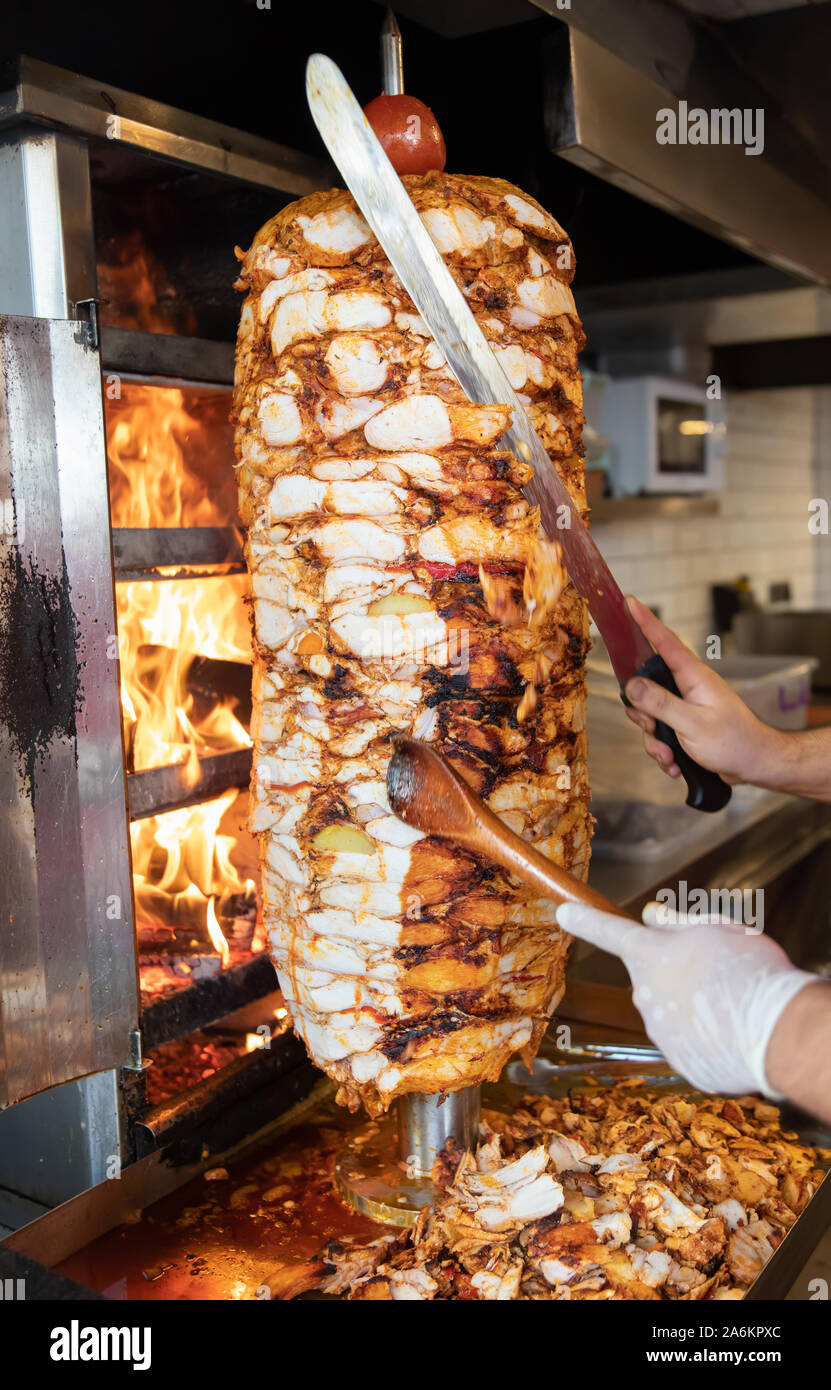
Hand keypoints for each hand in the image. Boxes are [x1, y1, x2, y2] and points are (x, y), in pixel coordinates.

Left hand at [556, 900, 816, 1096]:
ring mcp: (659, 1031)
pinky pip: (689, 1042)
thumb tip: (651, 916)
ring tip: (733, 1004)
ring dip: (694, 1006)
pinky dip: (707, 1037)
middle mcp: (645, 993)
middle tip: (719, 972)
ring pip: (672, 1010)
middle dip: (677, 973)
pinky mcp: (679, 1061)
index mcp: (651, 955)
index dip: (586, 920)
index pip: (610, 931)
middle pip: (653, 976)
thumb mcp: (718, 929)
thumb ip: (678, 924)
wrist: (774, 1034)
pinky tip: (733, 1032)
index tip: (564, 912)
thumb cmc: (750, 971)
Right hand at [623, 595, 782, 785]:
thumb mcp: (693, 723)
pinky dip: (664, 752)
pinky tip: (676, 764)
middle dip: (643, 715)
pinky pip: (660, 734)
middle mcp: (688, 688)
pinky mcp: (684, 725)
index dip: (646, 621)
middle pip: (647, 687)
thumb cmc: (734, 742)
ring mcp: (686, 706)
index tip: (631, 602)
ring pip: (651, 716)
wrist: (755, 765)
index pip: (665, 642)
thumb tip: (632, 685)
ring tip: (670, 756)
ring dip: (655, 741)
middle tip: (654, 729)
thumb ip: (660, 703)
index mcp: (694, 677)